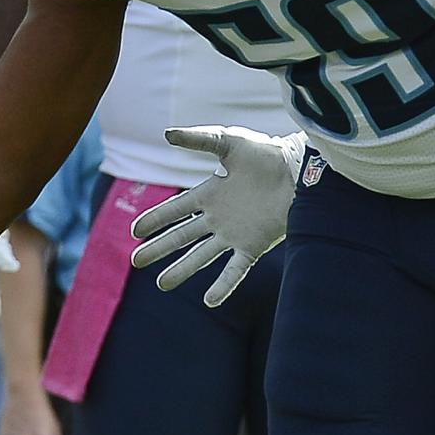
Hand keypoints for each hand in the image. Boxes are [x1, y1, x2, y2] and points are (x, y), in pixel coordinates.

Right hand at [130, 125, 306, 307]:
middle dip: (159, 248)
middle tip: (137, 261)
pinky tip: (209, 300)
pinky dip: (223, 286)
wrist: (298, 172)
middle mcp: (218, 218)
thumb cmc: (266, 154)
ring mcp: (234, 235)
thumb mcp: (228, 142)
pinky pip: (235, 270)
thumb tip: (166, 134)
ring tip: (162, 284)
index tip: (135, 231)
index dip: (155, 219)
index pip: (175, 210)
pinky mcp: (253, 246)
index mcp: (209, 194)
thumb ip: (198, 139)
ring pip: (201, 256)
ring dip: (182, 270)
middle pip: (182, 236)